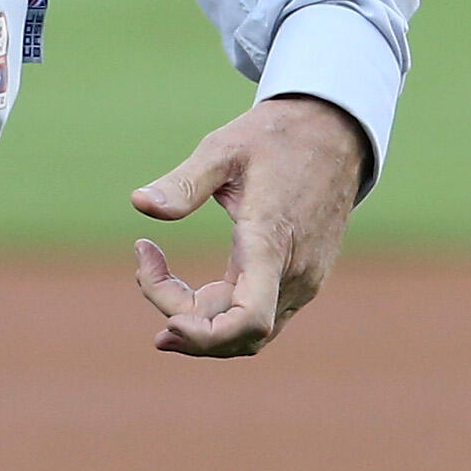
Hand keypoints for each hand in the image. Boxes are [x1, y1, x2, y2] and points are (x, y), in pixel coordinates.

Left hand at [128, 92, 366, 357]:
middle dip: (182, 318)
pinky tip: (187, 295)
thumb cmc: (274, 139)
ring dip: (198, 320)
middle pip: (237, 333)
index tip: (163, 320)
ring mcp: (303, 281)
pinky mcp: (302, 278)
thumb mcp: (223, 150)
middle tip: (142, 264)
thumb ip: (184, 182)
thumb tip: (139, 203)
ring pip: (248, 332)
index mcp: (271, 242)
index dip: (205, 337)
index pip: (249, 319)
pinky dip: (220, 314)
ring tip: (151, 275)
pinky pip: (260, 316)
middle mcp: (294, 273)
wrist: (332, 134)